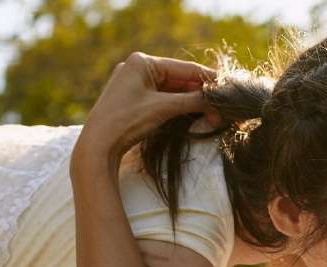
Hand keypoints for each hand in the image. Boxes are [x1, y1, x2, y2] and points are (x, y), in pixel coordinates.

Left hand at [78, 52, 217, 163]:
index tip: (228, 88)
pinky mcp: (131, 99)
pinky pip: (161, 99)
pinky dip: (177, 108)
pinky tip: (193, 116)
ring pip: (172, 91)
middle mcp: (136, 68)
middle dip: (200, 95)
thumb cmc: (127, 121)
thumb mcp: (164, 108)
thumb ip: (193, 101)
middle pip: (179, 80)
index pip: (184, 68)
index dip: (209, 79)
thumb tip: (218, 99)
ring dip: (191, 103)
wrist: (97, 145)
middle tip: (221, 110)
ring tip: (212, 116)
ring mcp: (133, 84)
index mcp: (142, 61)